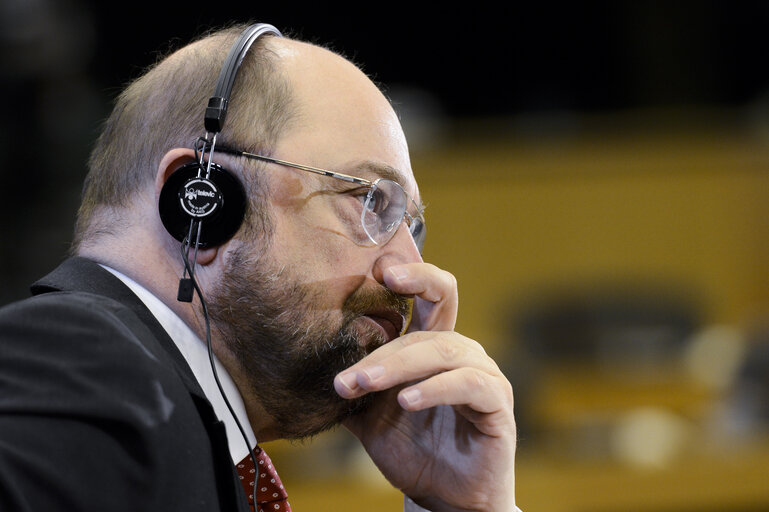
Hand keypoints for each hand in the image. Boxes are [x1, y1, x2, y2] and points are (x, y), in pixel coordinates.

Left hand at [334, 263, 516, 511]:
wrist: (443, 499)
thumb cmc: (413, 451)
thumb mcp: (370, 417)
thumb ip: (349, 388)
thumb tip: (306, 365)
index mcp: (433, 346)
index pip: (431, 295)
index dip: (413, 275)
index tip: (380, 269)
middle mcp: (461, 351)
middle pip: (432, 321)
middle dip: (389, 338)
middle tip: (352, 364)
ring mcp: (483, 374)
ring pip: (443, 351)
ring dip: (400, 366)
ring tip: (366, 385)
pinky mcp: (498, 402)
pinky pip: (469, 384)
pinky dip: (435, 389)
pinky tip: (407, 400)